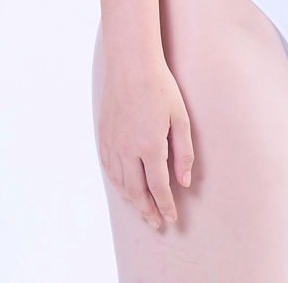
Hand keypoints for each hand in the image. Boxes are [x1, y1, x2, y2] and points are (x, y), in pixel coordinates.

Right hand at [98, 58, 193, 229]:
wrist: (131, 64)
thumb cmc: (160, 87)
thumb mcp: (180, 117)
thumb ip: (184, 152)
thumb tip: (184, 182)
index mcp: (150, 146)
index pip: (158, 187)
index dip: (166, 205)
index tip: (171, 218)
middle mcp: (128, 150)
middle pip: (137, 192)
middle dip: (148, 211)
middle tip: (156, 223)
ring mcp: (113, 144)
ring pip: (120, 184)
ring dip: (132, 202)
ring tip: (143, 211)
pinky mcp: (104, 137)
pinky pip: (109, 169)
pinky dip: (117, 185)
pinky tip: (125, 189)